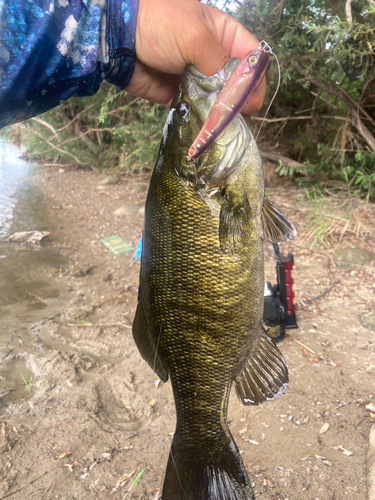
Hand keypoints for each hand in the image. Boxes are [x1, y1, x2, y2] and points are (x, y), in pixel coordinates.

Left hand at [125, 0, 265, 113]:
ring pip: (218, 102)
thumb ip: (221, 66)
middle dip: (238, 101)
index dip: (255, 79)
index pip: (252, 59)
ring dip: (220, 115)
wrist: (117, 37)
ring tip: (218, 127)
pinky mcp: (180, 96)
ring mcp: (197, 78)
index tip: (250, 99)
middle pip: (238, 84)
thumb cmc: (159, 23)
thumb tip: (239, 95)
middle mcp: (213, 58)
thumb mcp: (196, 37)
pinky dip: (200, 121)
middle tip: (233, 116)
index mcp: (223, 35)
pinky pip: (197, 112)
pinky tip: (202, 129)